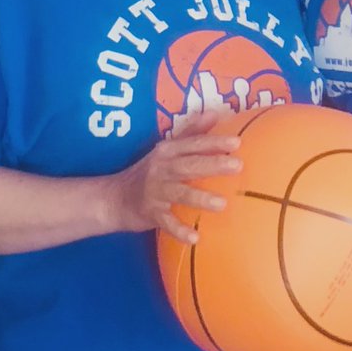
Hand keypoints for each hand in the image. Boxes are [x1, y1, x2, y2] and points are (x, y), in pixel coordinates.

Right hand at [110, 122, 241, 244]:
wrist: (113, 198)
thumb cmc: (148, 173)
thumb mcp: (166, 150)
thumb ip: (190, 133)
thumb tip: (214, 113)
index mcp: (167, 151)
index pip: (192, 144)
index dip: (214, 142)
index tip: (237, 142)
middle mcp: (160, 168)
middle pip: (189, 165)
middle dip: (213, 164)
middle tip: (238, 166)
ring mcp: (155, 191)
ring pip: (180, 193)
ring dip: (200, 198)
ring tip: (222, 204)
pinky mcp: (150, 212)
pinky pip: (167, 222)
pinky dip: (180, 230)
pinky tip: (195, 237)